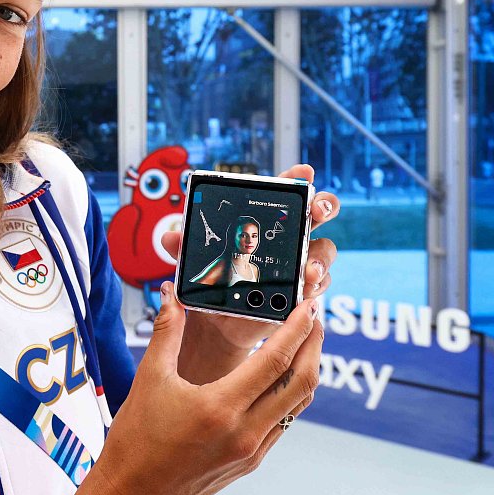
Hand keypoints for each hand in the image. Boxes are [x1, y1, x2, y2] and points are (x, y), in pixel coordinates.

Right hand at [56, 286, 323, 494]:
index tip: (308, 306)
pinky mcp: (250, 462)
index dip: (297, 329)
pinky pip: (283, 422)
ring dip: (307, 369)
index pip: (275, 361)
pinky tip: (282, 378)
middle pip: (300, 382)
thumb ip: (166, 332)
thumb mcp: (149, 378)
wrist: (132, 493)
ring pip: (297, 404)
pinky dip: (290, 394)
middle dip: (314, 344)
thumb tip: (172, 296)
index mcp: (220, 408)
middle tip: (316, 316)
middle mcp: (244, 432)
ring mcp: (251, 450)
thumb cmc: (136, 441)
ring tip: (306, 342)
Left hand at [171, 164, 338, 379]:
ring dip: (320, 256)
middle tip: (317, 210)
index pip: (283, 192)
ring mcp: (298, 263)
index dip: (296, 178)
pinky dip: (315, 286)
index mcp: (261, 219)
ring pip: (323, 250)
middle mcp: (287, 237)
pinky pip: (318, 285)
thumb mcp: (193, 260)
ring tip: (307, 268)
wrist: (215, 322)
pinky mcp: (300, 292)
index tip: (304, 172)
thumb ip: (183, 246)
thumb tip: (170, 237)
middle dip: (323, 206)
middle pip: (317, 213)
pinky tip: (307, 289)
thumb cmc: (210, 281)